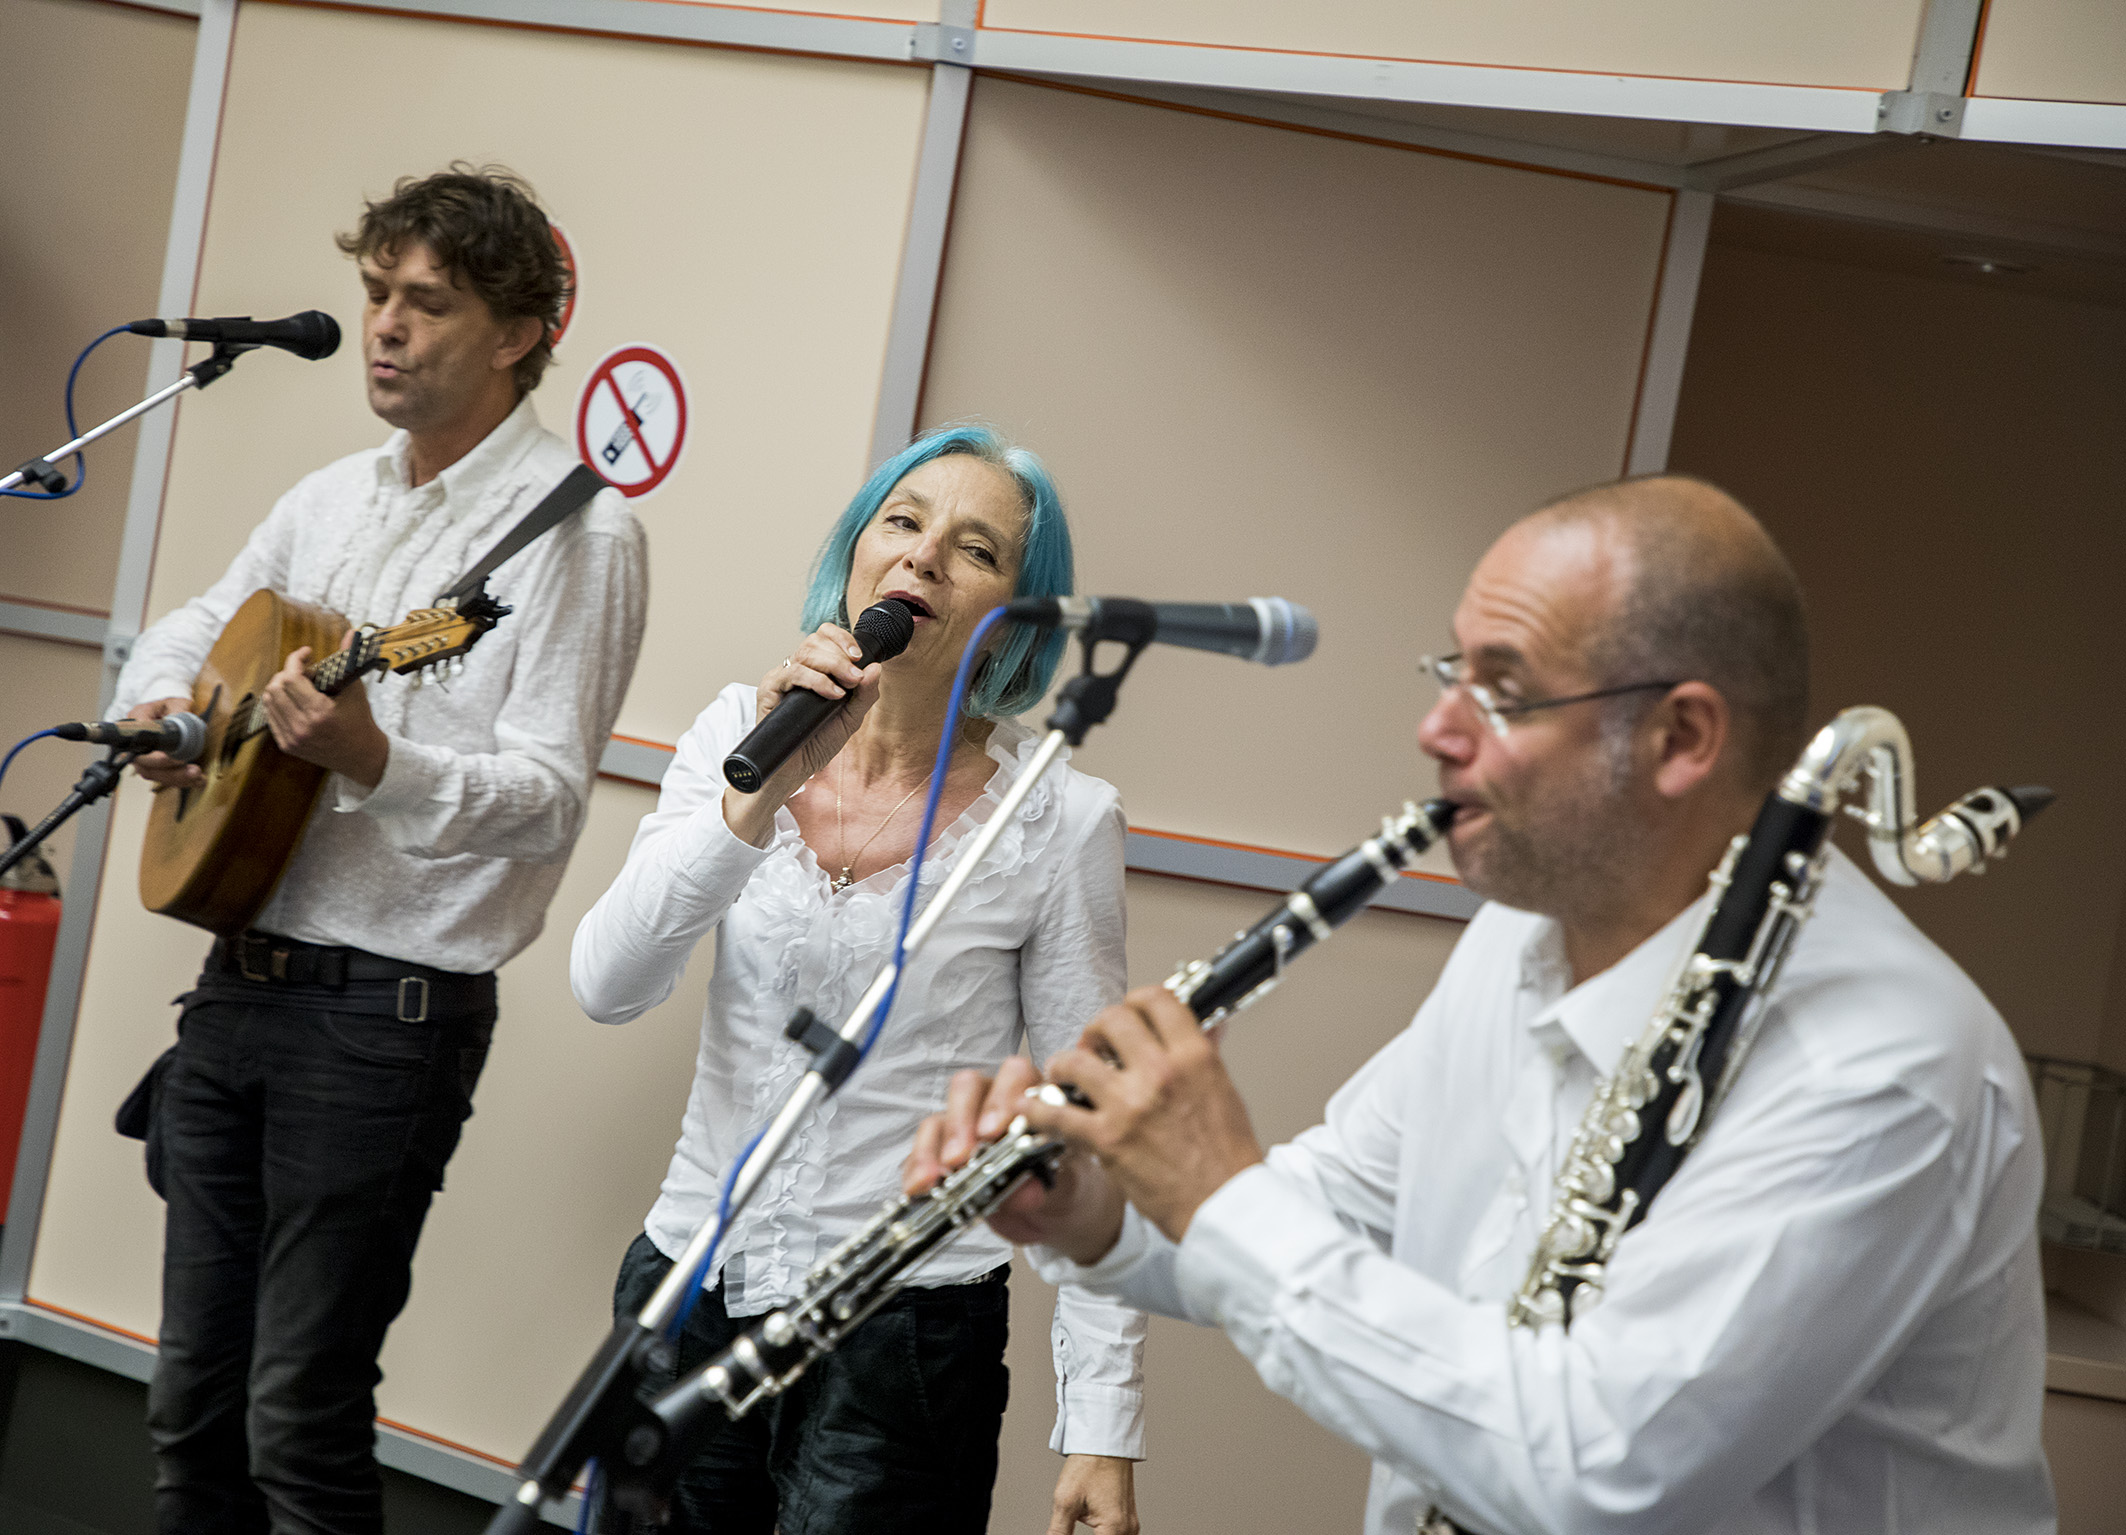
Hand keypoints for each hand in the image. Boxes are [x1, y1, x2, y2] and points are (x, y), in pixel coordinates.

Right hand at [128, 695, 203, 788]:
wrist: (167, 708)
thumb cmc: (169, 704)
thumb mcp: (175, 702)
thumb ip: (177, 711)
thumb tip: (180, 722)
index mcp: (136, 722)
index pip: (137, 745)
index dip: (153, 757)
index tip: (171, 758)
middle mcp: (134, 742)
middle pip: (144, 766)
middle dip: (170, 772)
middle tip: (193, 771)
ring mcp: (142, 755)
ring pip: (154, 774)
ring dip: (177, 779)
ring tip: (198, 777)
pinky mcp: (153, 764)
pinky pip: (163, 777)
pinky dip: (181, 780)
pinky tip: (198, 781)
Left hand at [261, 633, 388, 787]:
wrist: (361, 756)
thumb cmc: (360, 721)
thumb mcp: (355, 690)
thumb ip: (348, 659)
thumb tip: (351, 632)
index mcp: (320, 712)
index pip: (291, 677)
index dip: (295, 659)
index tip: (306, 653)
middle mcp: (302, 727)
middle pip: (276, 687)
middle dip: (288, 673)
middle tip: (305, 673)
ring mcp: (292, 738)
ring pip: (269, 700)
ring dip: (280, 687)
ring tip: (299, 686)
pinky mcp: (287, 745)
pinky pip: (270, 715)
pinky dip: (279, 702)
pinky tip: (294, 700)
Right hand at [723, 623, 880, 845]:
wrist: (793, 770)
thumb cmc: (816, 745)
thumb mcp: (850, 719)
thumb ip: (865, 695)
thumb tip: (876, 667)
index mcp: (815, 670)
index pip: (824, 636)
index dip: (842, 638)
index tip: (859, 656)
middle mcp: (797, 670)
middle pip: (815, 641)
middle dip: (841, 655)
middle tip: (855, 677)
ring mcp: (782, 678)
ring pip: (805, 651)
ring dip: (832, 664)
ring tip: (846, 686)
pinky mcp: (769, 689)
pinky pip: (793, 673)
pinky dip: (817, 681)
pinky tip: (832, 694)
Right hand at [904, 1059, 1126, 1262]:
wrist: (1054, 1212)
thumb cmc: (1065, 1183)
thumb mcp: (1066, 1186)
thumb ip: (1049, 1184)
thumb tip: (1024, 1189)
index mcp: (1032, 1097)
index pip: (1015, 1076)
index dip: (1002, 1098)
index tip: (994, 1131)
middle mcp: (994, 1103)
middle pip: (968, 1088)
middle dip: (961, 1121)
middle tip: (960, 1156)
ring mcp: (963, 1126)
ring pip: (939, 1118)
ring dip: (933, 1148)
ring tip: (933, 1179)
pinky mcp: (942, 1154)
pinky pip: (921, 1154)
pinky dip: (916, 1171)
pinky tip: (918, 1189)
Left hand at [1023, 986, 1264, 1244]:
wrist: (1223, 1207)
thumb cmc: (1227, 1158)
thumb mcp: (1226, 1092)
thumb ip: (1205, 1055)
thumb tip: (1208, 1025)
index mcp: (1194, 1057)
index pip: (1156, 999)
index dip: (1136, 1001)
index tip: (1129, 1016)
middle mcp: (1161, 1073)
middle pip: (1111, 1020)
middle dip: (1096, 1030)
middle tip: (1094, 1046)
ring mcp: (1130, 1104)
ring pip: (1074, 1060)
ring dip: (1063, 1066)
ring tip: (1064, 1076)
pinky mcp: (1106, 1139)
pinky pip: (1056, 1112)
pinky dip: (1038, 1110)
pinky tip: (1034, 1109)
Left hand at [1049, 1453, 1137, 1534]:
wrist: (1104, 1442)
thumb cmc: (1088, 1466)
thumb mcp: (1066, 1502)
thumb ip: (1058, 1533)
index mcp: (1114, 1528)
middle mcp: (1128, 1530)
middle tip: (1066, 1532)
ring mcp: (1130, 1524)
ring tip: (1074, 1529)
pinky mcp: (1128, 1518)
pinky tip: (1094, 1533)